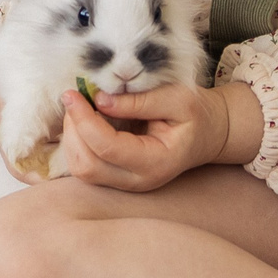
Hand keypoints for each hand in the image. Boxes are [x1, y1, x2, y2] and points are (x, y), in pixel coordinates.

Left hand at [54, 81, 235, 192]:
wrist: (206, 134)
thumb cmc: (195, 114)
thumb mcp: (178, 98)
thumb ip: (139, 101)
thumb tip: (99, 99)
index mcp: (156, 162)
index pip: (107, 147)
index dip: (84, 120)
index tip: (73, 93)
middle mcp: (138, 180)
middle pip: (87, 165)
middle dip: (73, 130)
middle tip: (75, 98)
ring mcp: (125, 184)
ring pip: (81, 169)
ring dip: (71, 137)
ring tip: (80, 108)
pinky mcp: (115, 178)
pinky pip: (84, 166)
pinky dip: (76, 142)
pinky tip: (84, 121)